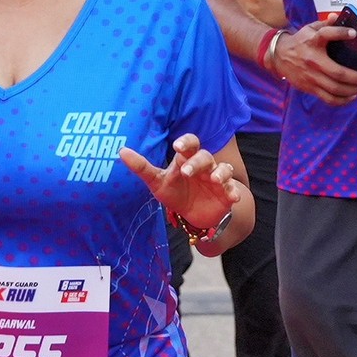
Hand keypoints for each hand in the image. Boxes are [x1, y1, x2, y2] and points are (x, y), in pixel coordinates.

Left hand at [119, 134, 246, 245]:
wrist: (195, 214)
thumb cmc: (175, 192)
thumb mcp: (157, 182)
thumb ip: (141, 168)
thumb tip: (121, 151)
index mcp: (186, 160)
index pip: (189, 144)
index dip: (186, 142)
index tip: (177, 146)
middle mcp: (204, 166)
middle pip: (205, 156)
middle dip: (197, 162)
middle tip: (187, 171)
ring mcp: (217, 179)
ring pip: (223, 169)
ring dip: (220, 173)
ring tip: (214, 180)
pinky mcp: (227, 193)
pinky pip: (233, 189)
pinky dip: (235, 192)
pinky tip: (232, 198)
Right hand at [269, 20, 356, 104]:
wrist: (279, 56)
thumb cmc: (300, 42)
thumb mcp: (310, 29)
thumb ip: (325, 24)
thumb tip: (337, 17)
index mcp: (313, 41)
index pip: (327, 34)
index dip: (341, 33)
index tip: (354, 33)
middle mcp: (313, 60)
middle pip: (338, 73)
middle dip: (356, 77)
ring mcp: (311, 76)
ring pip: (335, 89)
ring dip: (352, 89)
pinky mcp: (310, 87)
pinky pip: (328, 98)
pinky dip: (342, 100)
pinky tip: (351, 96)